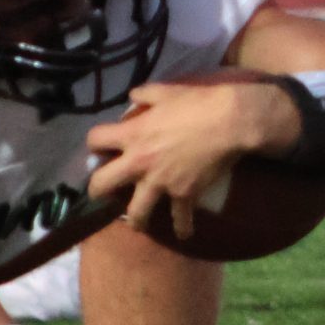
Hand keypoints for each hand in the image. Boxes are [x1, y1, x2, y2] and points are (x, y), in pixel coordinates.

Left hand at [87, 80, 288, 240]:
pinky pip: (180, 218)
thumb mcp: (166, 91)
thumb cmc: (197, 103)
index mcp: (132, 134)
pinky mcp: (184, 194)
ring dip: (135, 220)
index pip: (95, 140)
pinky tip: (184, 233)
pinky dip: (183, 227)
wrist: (229, 122)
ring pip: (136, 212)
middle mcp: (139, 162)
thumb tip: (133, 96)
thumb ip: (145, 94)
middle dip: (97, 190)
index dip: (95, 143)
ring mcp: (161, 182)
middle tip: (102, 192)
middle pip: (102, 184)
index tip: (100, 147)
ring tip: (137, 224)